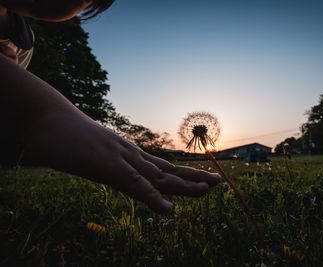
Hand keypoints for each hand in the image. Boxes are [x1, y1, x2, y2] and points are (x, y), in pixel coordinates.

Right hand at [21, 111, 220, 213]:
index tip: (200, 180)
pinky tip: (169, 210)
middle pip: (166, 170)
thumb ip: (104, 161)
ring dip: (183, 185)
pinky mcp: (107, 167)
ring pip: (158, 176)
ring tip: (208, 190)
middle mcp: (129, 156)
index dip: (182, 174)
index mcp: (127, 155)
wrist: (45, 118)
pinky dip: (152, 198)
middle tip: (218, 182)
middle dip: (192, 177)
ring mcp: (120, 160)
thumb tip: (109, 168)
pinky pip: (133, 186)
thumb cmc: (65, 136)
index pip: (160, 167)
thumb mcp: (90, 152)